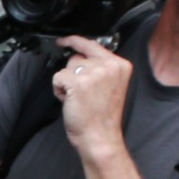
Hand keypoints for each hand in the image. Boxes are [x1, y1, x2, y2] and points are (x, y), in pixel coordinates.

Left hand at [52, 36, 131, 155]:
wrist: (100, 137)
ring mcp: (94, 72)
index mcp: (120, 65)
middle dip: (73, 73)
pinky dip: (58, 90)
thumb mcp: (110, 86)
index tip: (63, 41)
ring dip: (66, 83)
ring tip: (79, 99)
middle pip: (77, 57)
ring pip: (66, 68)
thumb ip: (101, 69)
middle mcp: (109, 65)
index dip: (75, 41)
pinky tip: (71, 101)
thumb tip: (80, 56)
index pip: (93, 44)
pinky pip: (57, 78)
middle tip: (83, 94)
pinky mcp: (78, 81)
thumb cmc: (102, 117)